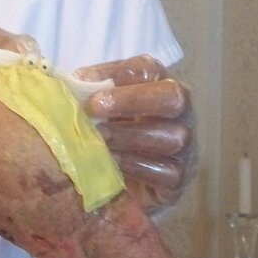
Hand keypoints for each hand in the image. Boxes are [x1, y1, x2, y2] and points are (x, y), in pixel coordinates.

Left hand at [75, 56, 195, 213]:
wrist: (124, 188)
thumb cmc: (111, 139)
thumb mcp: (101, 111)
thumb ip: (90, 95)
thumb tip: (71, 86)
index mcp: (159, 87)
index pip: (149, 70)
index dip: (118, 72)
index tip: (84, 81)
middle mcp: (180, 113)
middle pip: (173, 96)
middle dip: (133, 99)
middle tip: (95, 106)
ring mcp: (185, 147)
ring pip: (172, 136)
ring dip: (130, 135)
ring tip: (99, 137)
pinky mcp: (179, 179)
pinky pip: (167, 171)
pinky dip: (137, 165)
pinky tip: (112, 163)